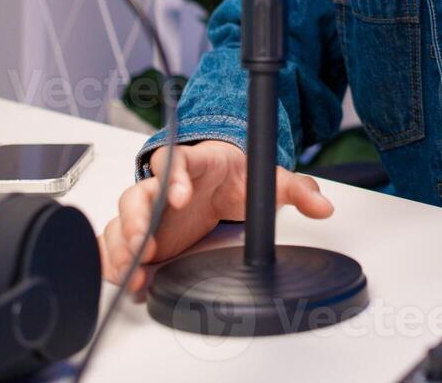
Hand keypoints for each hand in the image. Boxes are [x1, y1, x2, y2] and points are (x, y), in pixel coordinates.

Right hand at [97, 139, 334, 293]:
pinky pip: (119, 243)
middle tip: (146, 243)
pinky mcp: (143, 234)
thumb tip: (324, 206)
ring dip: (124, 245)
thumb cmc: (235, 175)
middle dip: (138, 220)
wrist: (221, 178)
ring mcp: (150, 210)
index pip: (175, 162)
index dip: (173, 178)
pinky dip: (117, 260)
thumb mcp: (268, 179)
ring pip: (122, 221)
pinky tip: (126, 279)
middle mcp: (164, 186)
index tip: (180, 197)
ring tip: (134, 268)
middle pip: (138, 195)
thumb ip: (297, 190)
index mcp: (193, 163)